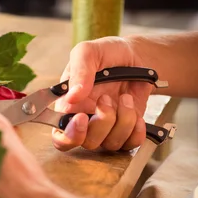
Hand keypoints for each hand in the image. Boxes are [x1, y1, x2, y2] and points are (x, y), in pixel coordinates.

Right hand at [52, 37, 152, 151]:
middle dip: (101, 123)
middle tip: (106, 99)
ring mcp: (107, 128)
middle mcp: (86, 121)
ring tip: (125, 97)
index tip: (82, 118)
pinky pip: (130, 144)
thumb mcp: (88, 52)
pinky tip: (137, 115)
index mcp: (69, 107)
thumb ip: (79, 71)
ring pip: (110, 143)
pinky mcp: (126, 130)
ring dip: (122, 121)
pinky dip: (136, 132)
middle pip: (87, 143)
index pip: (60, 136)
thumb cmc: (108, 54)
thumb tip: (72, 96)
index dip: (69, 135)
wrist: (137, 56)